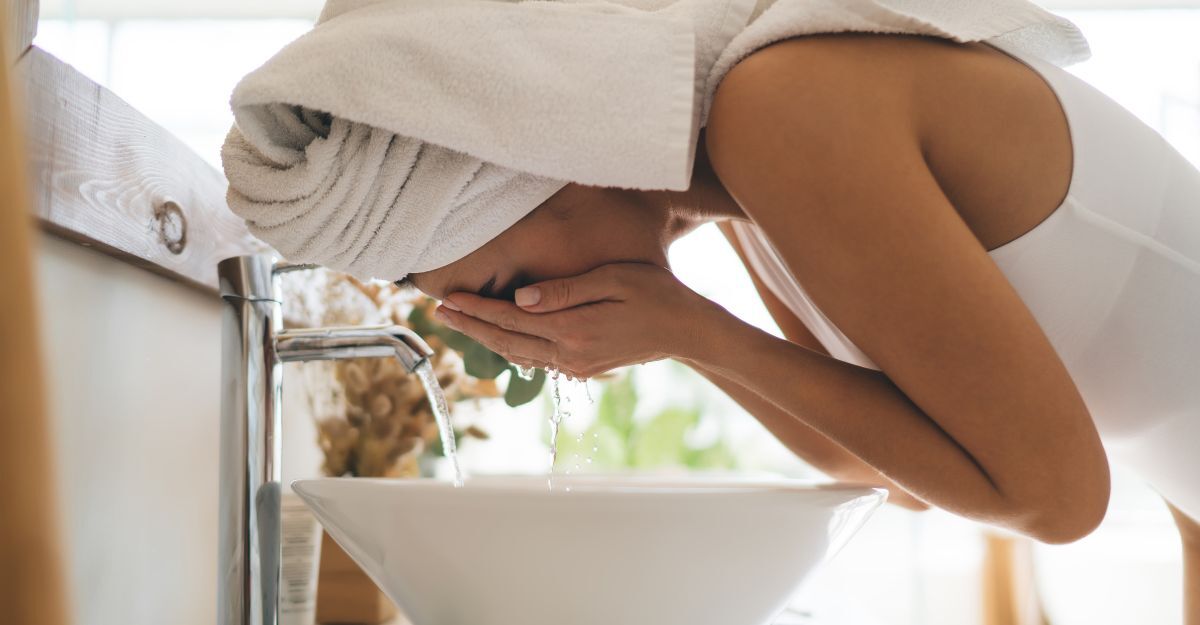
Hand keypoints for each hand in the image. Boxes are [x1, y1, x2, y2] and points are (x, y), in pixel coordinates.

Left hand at [435, 263, 731, 377]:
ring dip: (486, 338)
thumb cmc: (655, 293)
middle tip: (439, 312)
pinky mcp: (583, 367)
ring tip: (460, 322)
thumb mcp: (612, 280)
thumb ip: (564, 291)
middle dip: (470, 326)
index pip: (510, 319)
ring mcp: (576, 365)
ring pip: (518, 353)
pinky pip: (537, 359)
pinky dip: (512, 347)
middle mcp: (569, 354)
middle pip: (506, 341)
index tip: (448, 299)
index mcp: (573, 330)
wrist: (686, 330)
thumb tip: (520, 297)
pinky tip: (500, 336)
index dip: (476, 309)